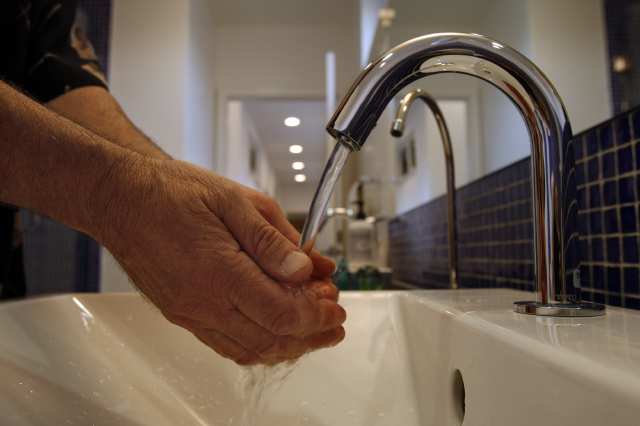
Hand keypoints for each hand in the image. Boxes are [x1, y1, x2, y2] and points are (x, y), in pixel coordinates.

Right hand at [94, 157, 345, 364]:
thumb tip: (306, 268)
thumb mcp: (234, 200)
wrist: (121, 198)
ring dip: (287, 344)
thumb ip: (272, 239)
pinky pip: (225, 344)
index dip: (317, 315)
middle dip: (311, 335)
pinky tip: (274, 327)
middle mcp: (202, 302)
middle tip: (334, 322)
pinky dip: (258, 342)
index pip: (282, 313)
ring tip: (313, 328)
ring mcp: (188, 313)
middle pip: (270, 340)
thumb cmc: (171, 192)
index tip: (336, 307)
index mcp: (219, 272)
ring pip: (248, 349)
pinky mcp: (180, 313)